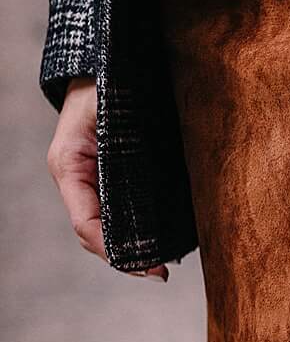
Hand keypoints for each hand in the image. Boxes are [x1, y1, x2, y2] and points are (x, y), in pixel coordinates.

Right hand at [47, 80, 166, 278]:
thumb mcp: (106, 107)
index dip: (115, 251)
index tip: (150, 269)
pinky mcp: (113, 182)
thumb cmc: (104, 82)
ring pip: (110, 228)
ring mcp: (94, 184)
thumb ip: (117, 137)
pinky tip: (167, 242)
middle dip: (127, 258)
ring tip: (163, 267)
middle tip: (160, 274)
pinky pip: (124, 214)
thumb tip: (141, 175)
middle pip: (97, 234)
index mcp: (70, 168)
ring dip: (135, 250)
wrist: (106, 67)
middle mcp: (78, 182)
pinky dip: (142, 232)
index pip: (87, 224)